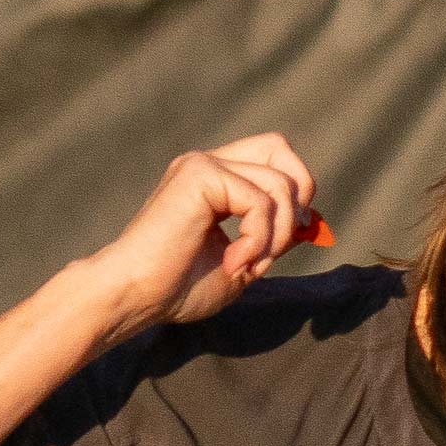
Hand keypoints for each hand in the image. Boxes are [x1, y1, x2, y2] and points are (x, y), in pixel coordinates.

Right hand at [84, 132, 317, 336]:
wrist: (135, 297)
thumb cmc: (178, 289)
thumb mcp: (245, 261)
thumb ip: (274, 236)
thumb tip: (311, 220)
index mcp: (216, 180)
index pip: (275, 158)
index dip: (295, 195)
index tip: (283, 242)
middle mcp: (208, 163)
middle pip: (280, 149)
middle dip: (297, 197)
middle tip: (276, 244)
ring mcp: (202, 164)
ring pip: (279, 181)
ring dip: (277, 233)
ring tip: (247, 263)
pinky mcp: (199, 175)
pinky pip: (260, 200)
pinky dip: (259, 238)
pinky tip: (234, 261)